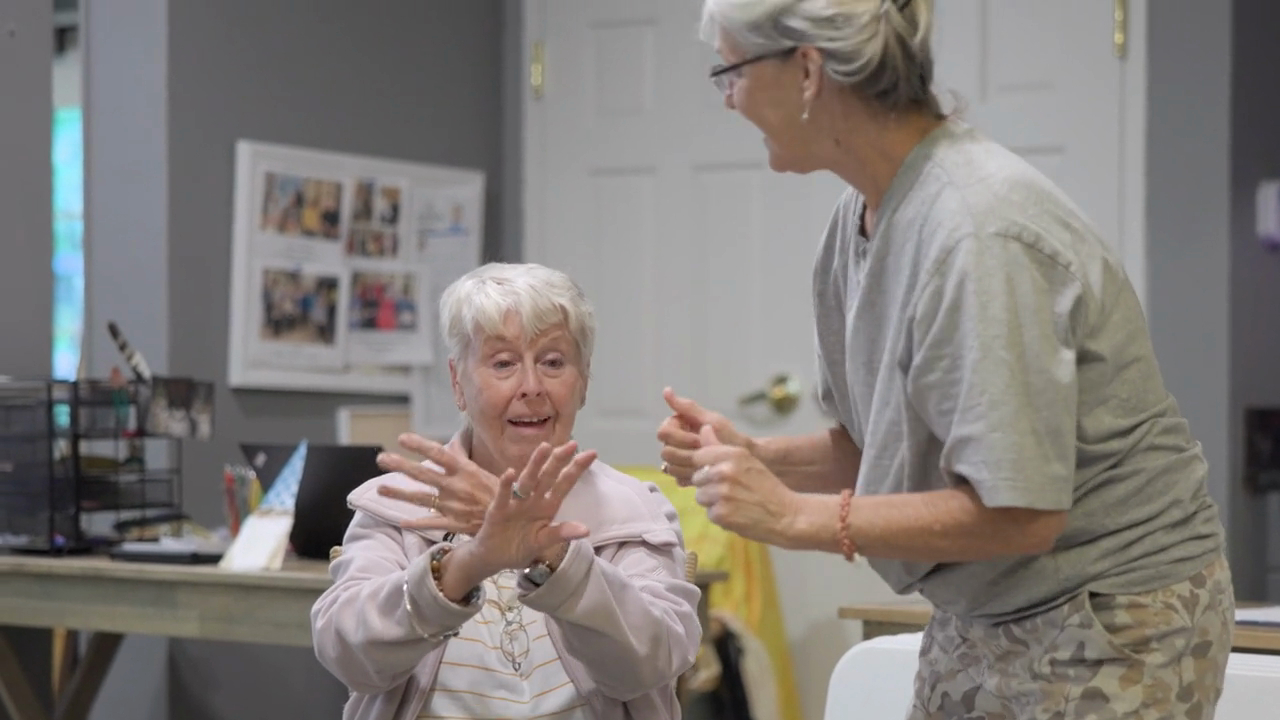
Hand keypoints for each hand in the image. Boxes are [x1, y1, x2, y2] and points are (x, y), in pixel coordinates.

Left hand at [375, 433, 497, 534]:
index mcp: (465, 470)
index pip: (438, 453)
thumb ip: (462, 455)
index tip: (402, 438)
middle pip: (423, 474)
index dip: (420, 445)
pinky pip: (431, 523)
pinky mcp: (454, 523)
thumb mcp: (481, 469)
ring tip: (380, 489)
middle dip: (401, 465)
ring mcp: (453, 506)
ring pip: (420, 498)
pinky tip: (401, 521)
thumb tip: (453, 438)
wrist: (513, 519)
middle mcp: (455, 486)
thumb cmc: (499, 491)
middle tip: (381, 458)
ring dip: (399, 494)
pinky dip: (416, 523)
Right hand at [465, 441, 596, 576]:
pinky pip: (503, 496)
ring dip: (535, 464)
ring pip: (527, 480)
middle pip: (547, 476)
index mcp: (547, 506)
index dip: (577, 469)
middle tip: (572, 444)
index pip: (565, 484)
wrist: (493, 558)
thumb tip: (586, 530)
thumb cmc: (520, 546)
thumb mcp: (543, 542)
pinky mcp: (498, 510)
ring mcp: (515, 503)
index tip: (592, 453)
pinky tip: (510, 473)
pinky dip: (506, 485)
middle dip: (559, 460)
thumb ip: (561, 533)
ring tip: (545, 447)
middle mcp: (533, 500)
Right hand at [657, 387, 753, 485]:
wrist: (746, 459)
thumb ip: (688, 407)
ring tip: (707, 463)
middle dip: (686, 453)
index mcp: (678, 426)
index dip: (680, 438)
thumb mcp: (711, 420)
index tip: (698, 440)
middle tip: (705, 452)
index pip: (663, 433)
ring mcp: (678, 460)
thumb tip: (666, 390)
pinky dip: (691, 476)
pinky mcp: (684, 475)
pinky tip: (705, 473)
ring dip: (689, 466)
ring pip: (669, 467)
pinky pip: (677, 479)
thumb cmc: (730, 436)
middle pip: (665, 451)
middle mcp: (675, 442)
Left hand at [690, 425, 801, 547]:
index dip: (706, 466)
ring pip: (700, 497)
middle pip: (697, 478)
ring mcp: (722, 493)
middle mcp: (725, 471)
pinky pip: (709, 514)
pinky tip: (737, 515)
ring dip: (713, 502)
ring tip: (734, 503)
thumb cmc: (767, 487)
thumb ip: (721, 446)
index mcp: (733, 454)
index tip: (720, 474)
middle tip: (732, 492)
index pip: (699, 456)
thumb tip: (704, 427)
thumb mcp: (748, 460)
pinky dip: (721, 517)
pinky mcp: (721, 514)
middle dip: (709, 486)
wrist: (787, 515)